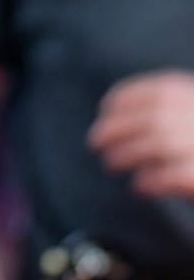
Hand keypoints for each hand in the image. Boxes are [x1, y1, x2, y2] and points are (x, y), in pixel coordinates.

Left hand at [87, 70, 193, 197]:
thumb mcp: (190, 112)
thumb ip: (168, 108)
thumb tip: (115, 115)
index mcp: (190, 94)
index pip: (147, 92)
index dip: (119, 103)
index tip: (104, 112)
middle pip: (146, 119)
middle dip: (114, 130)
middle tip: (95, 144)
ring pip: (155, 145)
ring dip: (125, 155)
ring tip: (112, 165)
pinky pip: (172, 176)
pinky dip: (150, 181)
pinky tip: (141, 187)